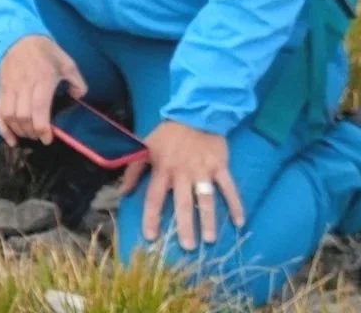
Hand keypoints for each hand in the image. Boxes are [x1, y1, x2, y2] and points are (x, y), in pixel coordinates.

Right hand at [0, 34, 85, 145]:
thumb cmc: (46, 52)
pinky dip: (2, 128)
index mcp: (42, 78)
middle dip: (32, 132)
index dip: (42, 127)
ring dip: (19, 130)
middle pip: (23, 115)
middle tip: (40, 137)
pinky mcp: (1, 88)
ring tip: (29, 135)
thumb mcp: (67, 63)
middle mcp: (24, 84)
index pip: (38, 107)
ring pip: (9, 115)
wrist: (18, 37)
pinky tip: (10, 139)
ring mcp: (10, 86)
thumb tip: (78, 98)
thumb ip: (78, 82)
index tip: (47, 138)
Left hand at [123, 120, 241, 250]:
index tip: (151, 237)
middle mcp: (182, 172)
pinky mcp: (220, 166)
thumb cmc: (168, 134)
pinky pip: (229, 188)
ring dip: (209, 220)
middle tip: (186, 247)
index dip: (151, 217)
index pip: (154, 197)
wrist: (195, 114)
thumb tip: (121, 192)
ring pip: (206, 199)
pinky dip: (235, 204)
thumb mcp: (145, 147)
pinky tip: (239, 222)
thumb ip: (133, 170)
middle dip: (184, 226)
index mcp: (162, 168)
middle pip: (182, 203)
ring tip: (210, 239)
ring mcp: (203, 170)